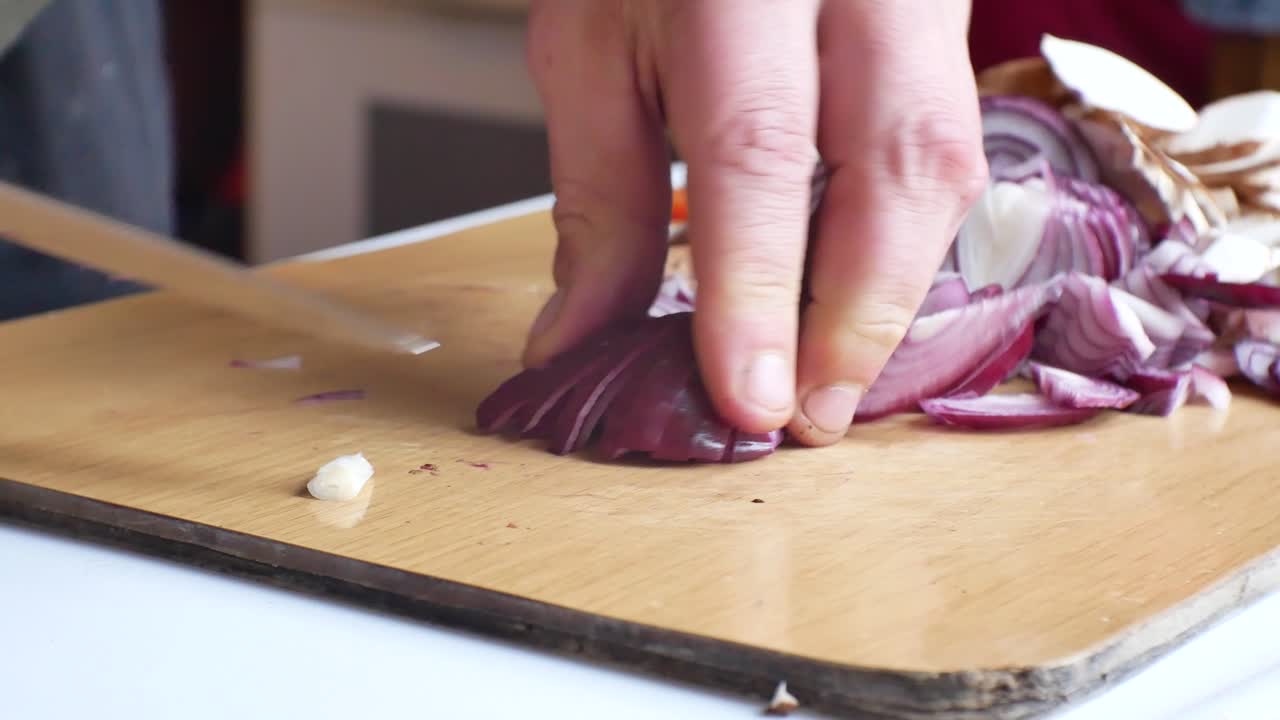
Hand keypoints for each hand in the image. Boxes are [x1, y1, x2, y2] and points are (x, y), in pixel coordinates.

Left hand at [521, 0, 987, 445]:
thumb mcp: (591, 53)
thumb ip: (601, 198)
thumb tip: (580, 339)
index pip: (758, 148)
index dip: (757, 289)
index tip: (751, 400)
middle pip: (895, 160)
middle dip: (860, 314)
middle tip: (812, 418)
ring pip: (944, 162)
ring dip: (892, 292)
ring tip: (833, 378)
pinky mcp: (947, 28)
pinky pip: (951, 149)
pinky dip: (907, 245)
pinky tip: (859, 300)